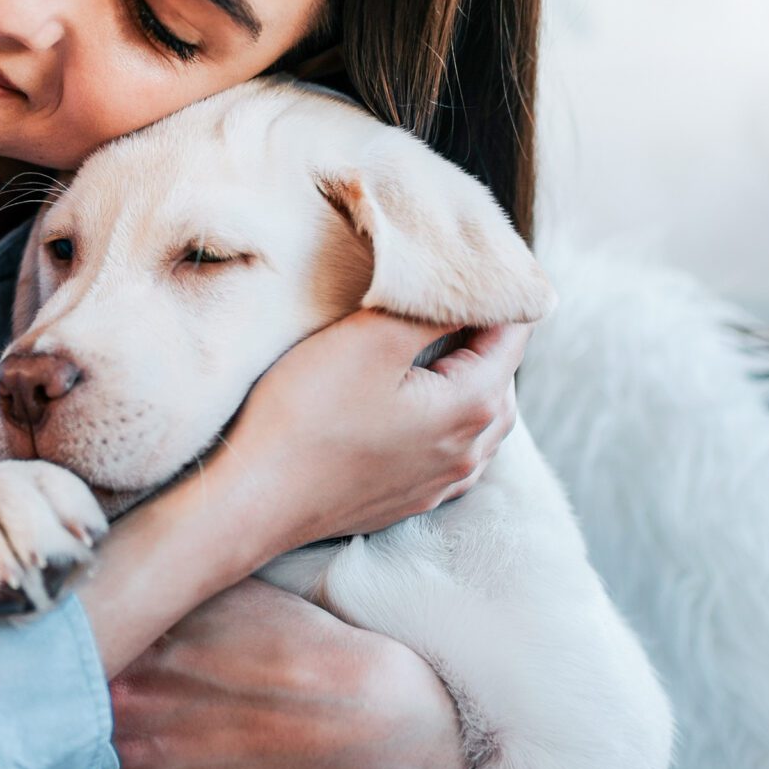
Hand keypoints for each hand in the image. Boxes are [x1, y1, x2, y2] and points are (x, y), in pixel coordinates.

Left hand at [28, 581, 486, 768]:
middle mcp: (129, 686)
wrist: (363, 722)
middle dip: (11, 698)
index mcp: (144, 628)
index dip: (25, 642)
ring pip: (55, 756)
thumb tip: (130, 553)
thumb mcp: (237, 590)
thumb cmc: (307, 647)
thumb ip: (176, 579)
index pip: (58, 633)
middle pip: (42, 693)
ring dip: (23, 759)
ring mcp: (140, 749)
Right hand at [210, 313, 530, 566]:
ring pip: (481, 421)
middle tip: (448, 303)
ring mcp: (440, 483)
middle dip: (484, 339)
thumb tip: (478, 291)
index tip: (471, 269)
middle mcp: (469, 452)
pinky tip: (418, 409)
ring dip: (468, 382)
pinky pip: (452, 453)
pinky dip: (448, 422)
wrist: (255, 499)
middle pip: (502, 379)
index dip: (498, 296)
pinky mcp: (409, 500)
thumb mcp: (371, 339)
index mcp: (473, 407)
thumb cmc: (308, 414)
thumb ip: (434, 310)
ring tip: (435, 350)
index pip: (513, 336)